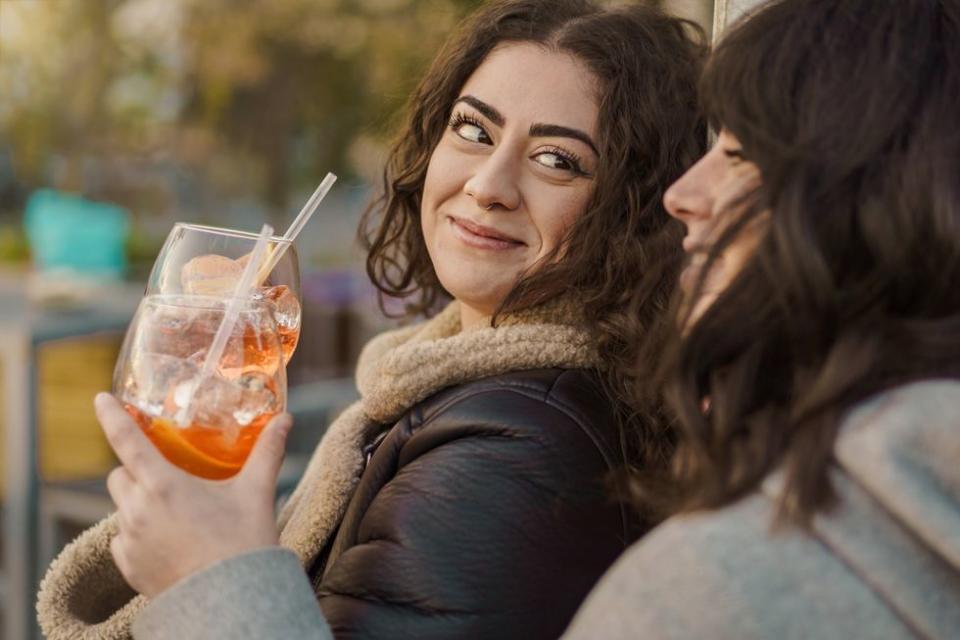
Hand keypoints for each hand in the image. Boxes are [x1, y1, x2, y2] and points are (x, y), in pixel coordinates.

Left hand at [94, 392, 291, 597]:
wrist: (231, 602)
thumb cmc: (243, 544)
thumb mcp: (256, 492)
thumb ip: (267, 452)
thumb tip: (284, 419)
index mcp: (163, 485)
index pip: (126, 441)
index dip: (111, 416)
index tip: (100, 399)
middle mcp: (138, 510)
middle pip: (119, 475)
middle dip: (136, 470)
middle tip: (167, 475)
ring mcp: (130, 540)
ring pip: (121, 508)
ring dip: (139, 502)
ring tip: (175, 513)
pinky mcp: (128, 567)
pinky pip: (123, 539)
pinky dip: (139, 533)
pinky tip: (169, 539)